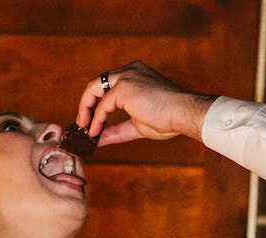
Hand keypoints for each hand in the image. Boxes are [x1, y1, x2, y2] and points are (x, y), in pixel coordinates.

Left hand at [76, 60, 217, 145]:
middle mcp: (129, 71)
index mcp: (135, 74)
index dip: (97, 103)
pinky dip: (97, 119)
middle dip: (86, 104)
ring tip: (84, 128)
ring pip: (94, 89)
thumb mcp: (136, 125)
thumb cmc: (168, 119)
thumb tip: (98, 139)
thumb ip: (116, 129)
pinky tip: (95, 131)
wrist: (183, 114)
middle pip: (97, 83)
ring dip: (86, 110)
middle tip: (81, 123)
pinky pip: (103, 105)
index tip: (91, 120)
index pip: (108, 85)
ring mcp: (126, 77)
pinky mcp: (124, 87)